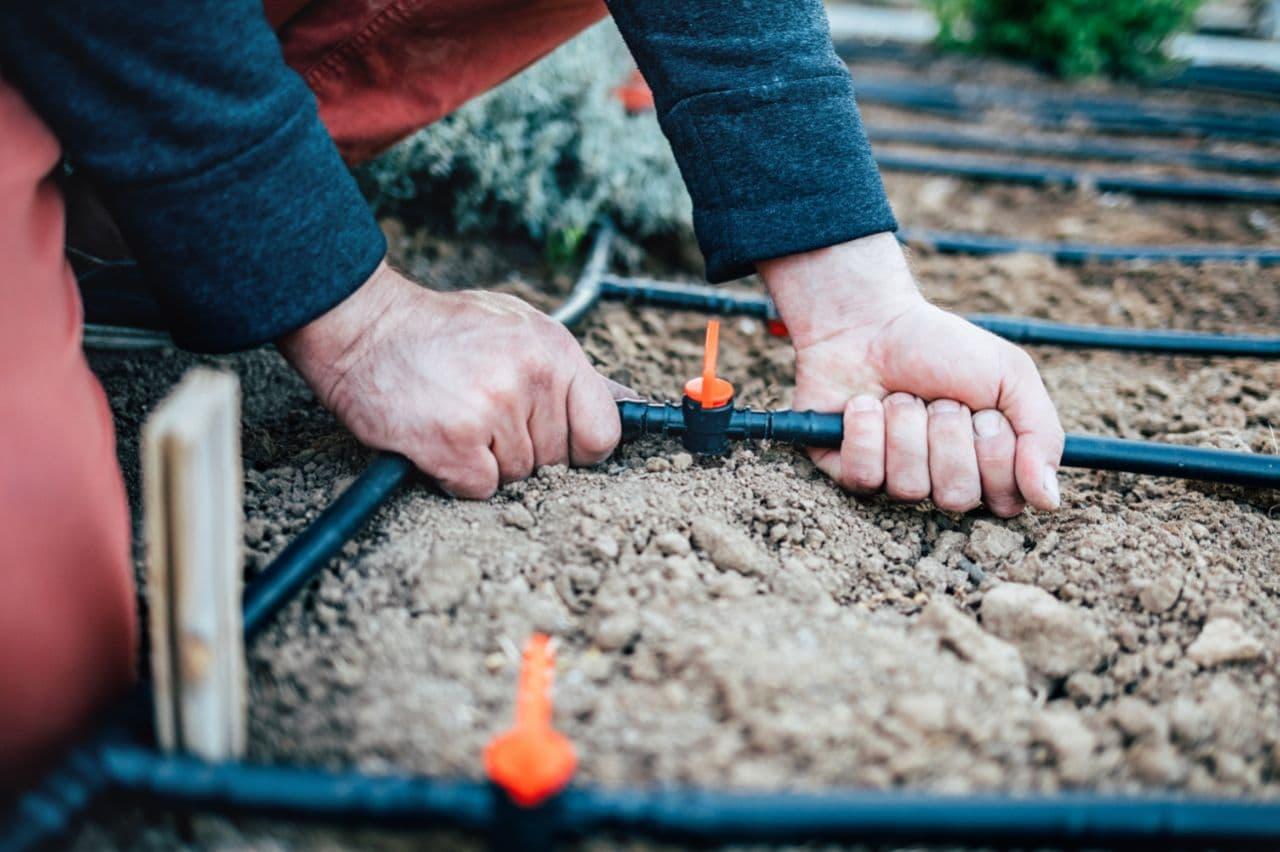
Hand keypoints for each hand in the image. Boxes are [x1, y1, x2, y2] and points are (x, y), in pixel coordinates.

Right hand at [278, 263, 622, 498]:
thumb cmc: (443, 332)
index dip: (582, 447)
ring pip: (517, 477)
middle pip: (556, 460)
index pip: (604, 431)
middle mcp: (530, 378)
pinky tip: (440, 439)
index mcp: (554, 351)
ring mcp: (493, 410)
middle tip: (483, 413)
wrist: (365, 328)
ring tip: (458, 417)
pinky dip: (458, 477)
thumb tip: (629, 403)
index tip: (558, 442)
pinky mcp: (455, 442)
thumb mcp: (519, 330)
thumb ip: (572, 373)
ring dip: (487, 462)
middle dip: (523, 450)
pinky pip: (481, 489)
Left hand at [758, 233, 1063, 515]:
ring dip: (906, 427)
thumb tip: (1049, 500)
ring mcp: (892, 480)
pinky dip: (866, 431)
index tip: (984, 411)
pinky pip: (865, 477)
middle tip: (940, 400)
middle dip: (949, 435)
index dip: (996, 452)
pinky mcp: (848, 471)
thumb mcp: (1010, 376)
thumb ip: (1042, 435)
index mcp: (985, 467)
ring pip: (910, 488)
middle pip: (957, 497)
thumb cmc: (942, 348)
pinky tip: (864, 405)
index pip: (1006, 500)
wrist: (870, 321)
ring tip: (899, 396)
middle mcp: (940, 481)